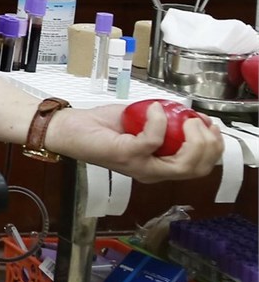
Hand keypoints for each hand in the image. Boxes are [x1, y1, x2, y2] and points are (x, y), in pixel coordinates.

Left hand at [45, 104, 225, 183]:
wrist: (68, 128)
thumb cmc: (100, 126)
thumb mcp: (141, 123)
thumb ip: (163, 122)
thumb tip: (185, 111)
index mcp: (158, 167)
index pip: (199, 168)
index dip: (213, 147)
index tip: (210, 125)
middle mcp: (152, 172)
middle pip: (197, 169)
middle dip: (210, 144)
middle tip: (201, 122)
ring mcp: (140, 166)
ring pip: (183, 164)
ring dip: (193, 138)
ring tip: (187, 118)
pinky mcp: (126, 155)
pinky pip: (153, 140)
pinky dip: (159, 121)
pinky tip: (155, 108)